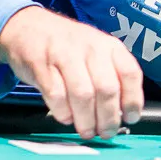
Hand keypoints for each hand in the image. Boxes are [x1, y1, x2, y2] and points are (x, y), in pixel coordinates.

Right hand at [0, 6, 143, 138]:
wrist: (27, 27)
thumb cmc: (67, 46)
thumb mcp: (96, 52)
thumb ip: (111, 76)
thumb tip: (122, 113)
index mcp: (108, 46)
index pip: (130, 73)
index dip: (133, 100)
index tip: (130, 118)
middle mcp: (89, 48)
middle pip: (106, 89)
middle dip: (108, 118)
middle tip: (105, 132)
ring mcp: (64, 55)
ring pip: (82, 95)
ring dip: (86, 120)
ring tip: (86, 130)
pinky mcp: (42, 66)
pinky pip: (57, 97)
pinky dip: (63, 113)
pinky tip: (66, 116)